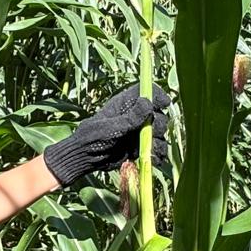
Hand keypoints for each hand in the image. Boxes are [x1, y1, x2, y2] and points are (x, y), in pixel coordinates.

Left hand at [42, 83, 170, 186]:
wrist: (86, 158)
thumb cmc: (93, 137)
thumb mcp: (111, 127)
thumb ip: (131, 117)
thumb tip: (148, 102)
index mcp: (126, 104)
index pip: (147, 92)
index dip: (158, 96)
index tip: (164, 104)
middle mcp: (135, 116)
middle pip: (158, 115)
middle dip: (158, 125)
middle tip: (149, 133)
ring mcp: (139, 132)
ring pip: (160, 133)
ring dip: (158, 142)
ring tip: (149, 150)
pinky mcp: (140, 147)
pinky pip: (157, 149)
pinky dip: (158, 154)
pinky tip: (153, 159)